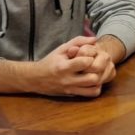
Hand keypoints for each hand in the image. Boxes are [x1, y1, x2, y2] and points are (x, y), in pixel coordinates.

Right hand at [0, 35, 114, 96]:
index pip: (84, 63)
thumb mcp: (61, 49)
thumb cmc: (50, 61)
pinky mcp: (73, 95)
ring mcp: (71, 89)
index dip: (91, 57)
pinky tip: (93, 80)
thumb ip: (78, 42)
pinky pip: (90, 94)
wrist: (35, 79)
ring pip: (94, 88)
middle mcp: (67, 80)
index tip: (90, 54)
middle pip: (93, 78)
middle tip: (97, 64)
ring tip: (96, 72)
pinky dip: (95, 87)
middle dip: (98, 70)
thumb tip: (95, 39)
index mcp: (63, 67)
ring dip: (99, 79)